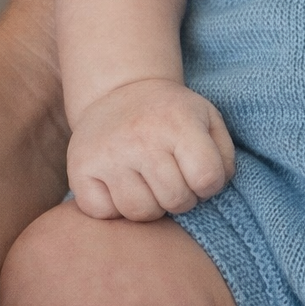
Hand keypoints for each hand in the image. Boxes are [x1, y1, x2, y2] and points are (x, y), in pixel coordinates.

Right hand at [67, 80, 235, 221]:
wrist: (119, 92)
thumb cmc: (171, 115)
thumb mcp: (206, 119)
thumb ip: (224, 155)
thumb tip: (215, 186)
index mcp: (178, 123)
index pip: (207, 179)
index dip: (209, 185)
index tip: (200, 175)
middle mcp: (141, 138)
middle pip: (175, 201)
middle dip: (181, 198)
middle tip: (173, 180)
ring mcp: (108, 154)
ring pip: (140, 213)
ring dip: (150, 207)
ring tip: (149, 184)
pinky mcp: (80, 168)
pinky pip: (104, 214)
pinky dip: (115, 208)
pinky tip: (121, 186)